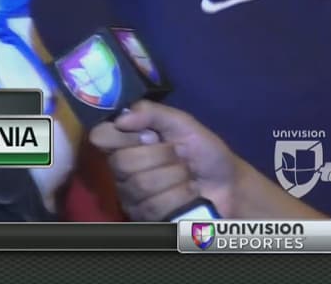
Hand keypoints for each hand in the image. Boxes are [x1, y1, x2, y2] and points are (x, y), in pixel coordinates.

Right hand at [89, 101, 238, 220]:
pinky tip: (188, 194)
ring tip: (187, 177)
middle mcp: (121, 168)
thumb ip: (152, 113)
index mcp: (126, 142)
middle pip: (122, 162)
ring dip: (175, 177)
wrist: (230, 185)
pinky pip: (155, 206)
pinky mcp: (143, 217)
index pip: (100, 136)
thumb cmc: (204, 152)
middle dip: (161, 157)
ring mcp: (130, 195)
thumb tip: (120, 119)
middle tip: (178, 156)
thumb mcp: (183, 123)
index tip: (151, 136)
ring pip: (141, 185)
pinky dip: (181, 196)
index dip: (124, 136)